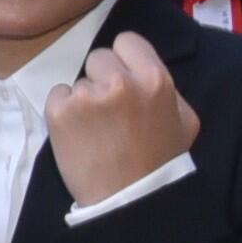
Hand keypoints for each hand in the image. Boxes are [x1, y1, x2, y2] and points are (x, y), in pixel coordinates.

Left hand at [43, 31, 199, 208]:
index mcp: (154, 79)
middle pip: (98, 58)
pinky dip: (63, 113)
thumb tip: (145, 69)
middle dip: (101, 79)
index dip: (124, 60)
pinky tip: (79, 135)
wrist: (130, 202)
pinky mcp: (60, 113)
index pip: (127, 41)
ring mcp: (87, 97)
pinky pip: (57, 97)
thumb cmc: (160, 162)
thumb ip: (167, 88)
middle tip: (108, 110)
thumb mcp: (184, 120)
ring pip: (78, 81)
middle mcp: (120, 82)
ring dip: (83, 100)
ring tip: (96, 130)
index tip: (123, 78)